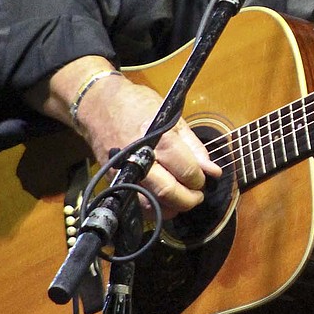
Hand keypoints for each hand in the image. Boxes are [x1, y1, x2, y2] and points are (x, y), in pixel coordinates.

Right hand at [76, 74, 222, 219]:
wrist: (100, 106)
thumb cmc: (139, 106)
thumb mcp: (174, 119)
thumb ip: (194, 148)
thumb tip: (212, 171)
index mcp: (159, 140)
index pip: (187, 172)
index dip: (200, 179)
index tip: (204, 178)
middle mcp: (140, 159)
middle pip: (168, 193)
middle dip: (189, 199)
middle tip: (197, 195)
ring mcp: (124, 172)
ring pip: (151, 205)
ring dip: (172, 207)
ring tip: (181, 197)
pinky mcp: (114, 181)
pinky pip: (136, 204)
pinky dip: (153, 208)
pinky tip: (163, 199)